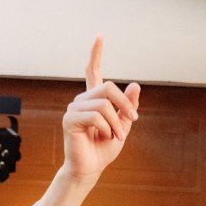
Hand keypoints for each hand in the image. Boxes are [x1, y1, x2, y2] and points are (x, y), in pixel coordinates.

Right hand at [61, 37, 140, 179]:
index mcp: (93, 100)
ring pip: (104, 104)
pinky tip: (105, 136)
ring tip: (117, 136)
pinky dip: (107, 127)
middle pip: (107, 87)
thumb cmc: (104, 148)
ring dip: (116, 122)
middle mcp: (81, 101)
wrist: (91, 169)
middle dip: (125, 104)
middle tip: (133, 119)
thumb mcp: (124, 125)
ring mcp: (73, 109)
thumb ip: (128, 106)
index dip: (95, 54)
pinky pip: (95, 116)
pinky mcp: (69, 120)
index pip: (92, 72)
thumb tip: (135, 84)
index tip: (99, 36)